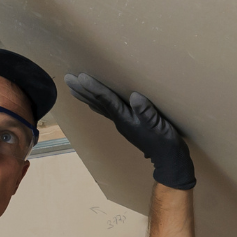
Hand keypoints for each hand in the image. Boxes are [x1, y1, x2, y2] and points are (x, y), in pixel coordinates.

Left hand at [65, 73, 195, 189]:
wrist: (169, 160)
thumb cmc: (165, 142)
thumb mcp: (159, 125)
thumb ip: (147, 112)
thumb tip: (134, 96)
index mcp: (126, 119)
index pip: (106, 100)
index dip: (94, 88)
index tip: (81, 77)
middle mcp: (120, 121)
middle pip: (97, 103)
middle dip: (82, 91)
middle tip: (68, 78)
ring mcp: (122, 124)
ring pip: (99, 107)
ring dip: (86, 96)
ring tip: (73, 87)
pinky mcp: (127, 125)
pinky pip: (107, 111)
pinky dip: (97, 103)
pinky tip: (93, 101)